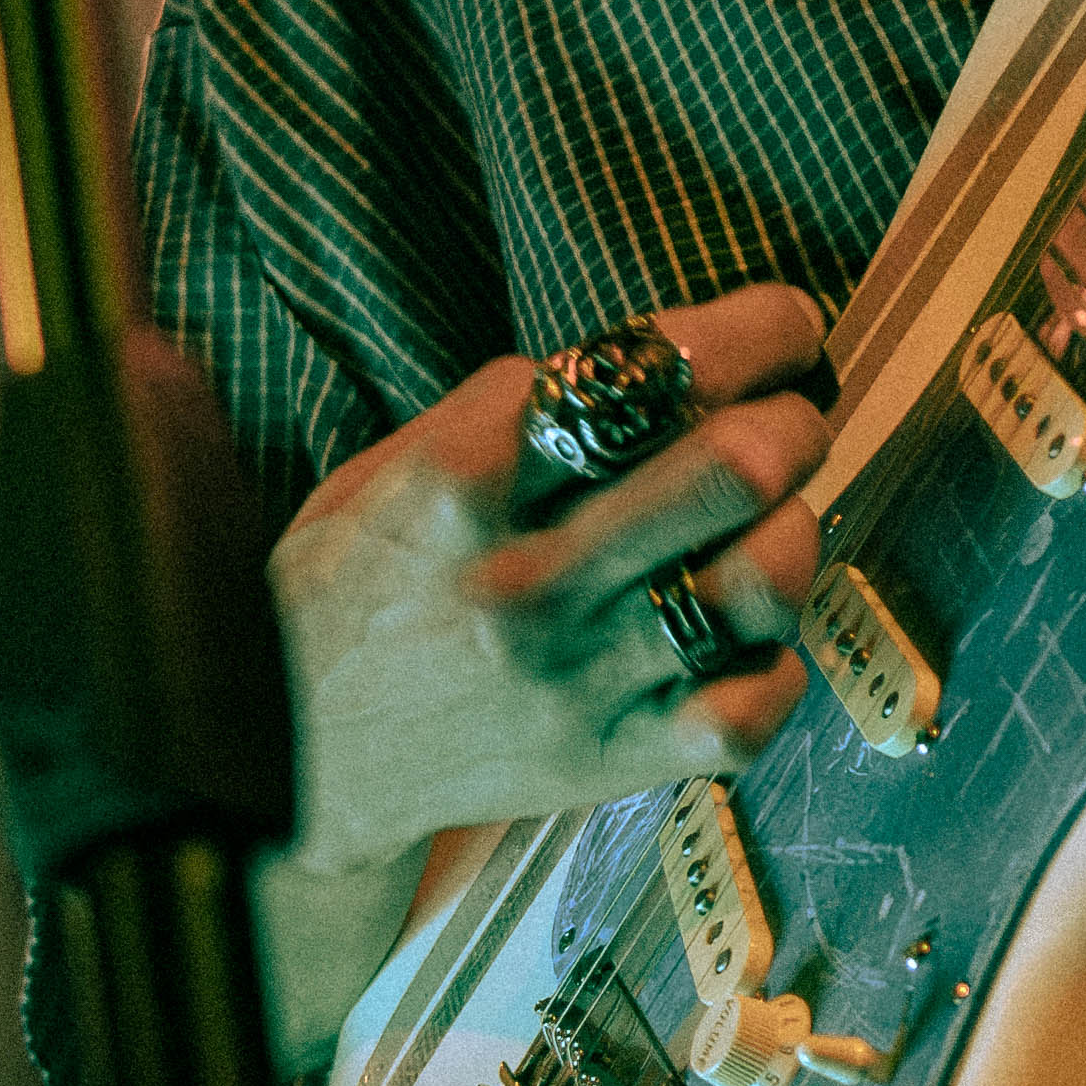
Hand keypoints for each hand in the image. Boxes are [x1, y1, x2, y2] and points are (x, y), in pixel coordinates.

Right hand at [273, 285, 828, 933]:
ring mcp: (581, 678)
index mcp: (471, 476)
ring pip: (766, 580)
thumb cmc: (362, 581)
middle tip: (784, 422)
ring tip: (765, 527)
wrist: (291, 755)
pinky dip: (777, 657)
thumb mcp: (403, 459)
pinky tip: (740, 633)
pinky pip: (759, 702)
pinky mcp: (614, 760)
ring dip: (793, 532)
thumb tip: (674, 351)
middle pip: (736, 465)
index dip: (757, 331)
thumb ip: (524, 403)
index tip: (786, 326)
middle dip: (792, 421)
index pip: (652, 371)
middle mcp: (533, 575)